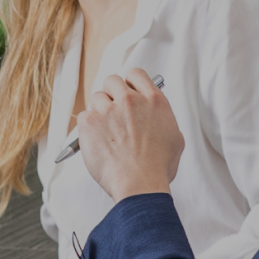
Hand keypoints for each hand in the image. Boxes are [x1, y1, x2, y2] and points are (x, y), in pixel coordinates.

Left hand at [73, 69, 179, 198]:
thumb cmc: (157, 167)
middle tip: (113, 112)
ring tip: (106, 132)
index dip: (129, 83)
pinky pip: (83, 115)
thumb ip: (162, 119)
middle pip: (112, 81)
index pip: (136, 74)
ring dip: (99, 111)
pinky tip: (98, 142)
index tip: (127, 93)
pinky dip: (87, 127)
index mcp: (154, 101)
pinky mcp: (89, 121)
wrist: (139, 184)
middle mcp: (131, 100)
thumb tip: (154, 114)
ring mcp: (109, 109)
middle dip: (111, 94)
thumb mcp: (174, 137)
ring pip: (96, 97)